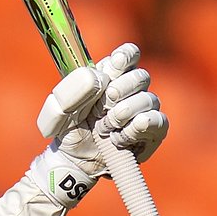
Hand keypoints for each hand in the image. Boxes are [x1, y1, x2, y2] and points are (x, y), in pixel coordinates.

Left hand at [29, 43, 168, 205]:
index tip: (116, 63)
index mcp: (110, 76)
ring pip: (149, 99)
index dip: (126, 56)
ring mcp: (144, 110)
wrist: (74, 160)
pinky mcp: (153, 131)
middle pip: (141, 76)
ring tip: (104, 128)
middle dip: (120, 90)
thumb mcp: (59, 108)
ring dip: (123, 114)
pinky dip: (136, 128)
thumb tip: (99, 79)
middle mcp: (131, 90)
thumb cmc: (68, 128)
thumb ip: (72, 89)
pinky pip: (157, 121)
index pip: (128, 55)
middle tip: (101, 108)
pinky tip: (119, 137)